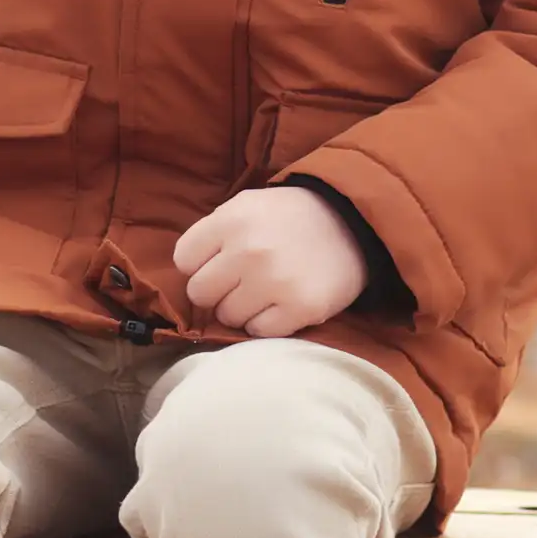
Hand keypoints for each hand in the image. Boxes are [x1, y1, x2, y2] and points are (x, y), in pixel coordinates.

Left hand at [174, 187, 366, 338]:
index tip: (219, 261)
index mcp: (231, 220)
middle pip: (200, 293)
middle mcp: (248, 250)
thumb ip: (213, 233)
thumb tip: (187, 271)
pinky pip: (258, 331)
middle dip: (217, 290)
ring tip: (265, 289)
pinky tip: (281, 303)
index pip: (184, 260)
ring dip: (242, 308)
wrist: (352, 223)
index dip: (199, 264)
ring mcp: (274, 282)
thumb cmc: (289, 217)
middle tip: (241, 280)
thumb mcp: (246, 205)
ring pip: (228, 316)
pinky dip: (267, 322)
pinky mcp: (300, 308)